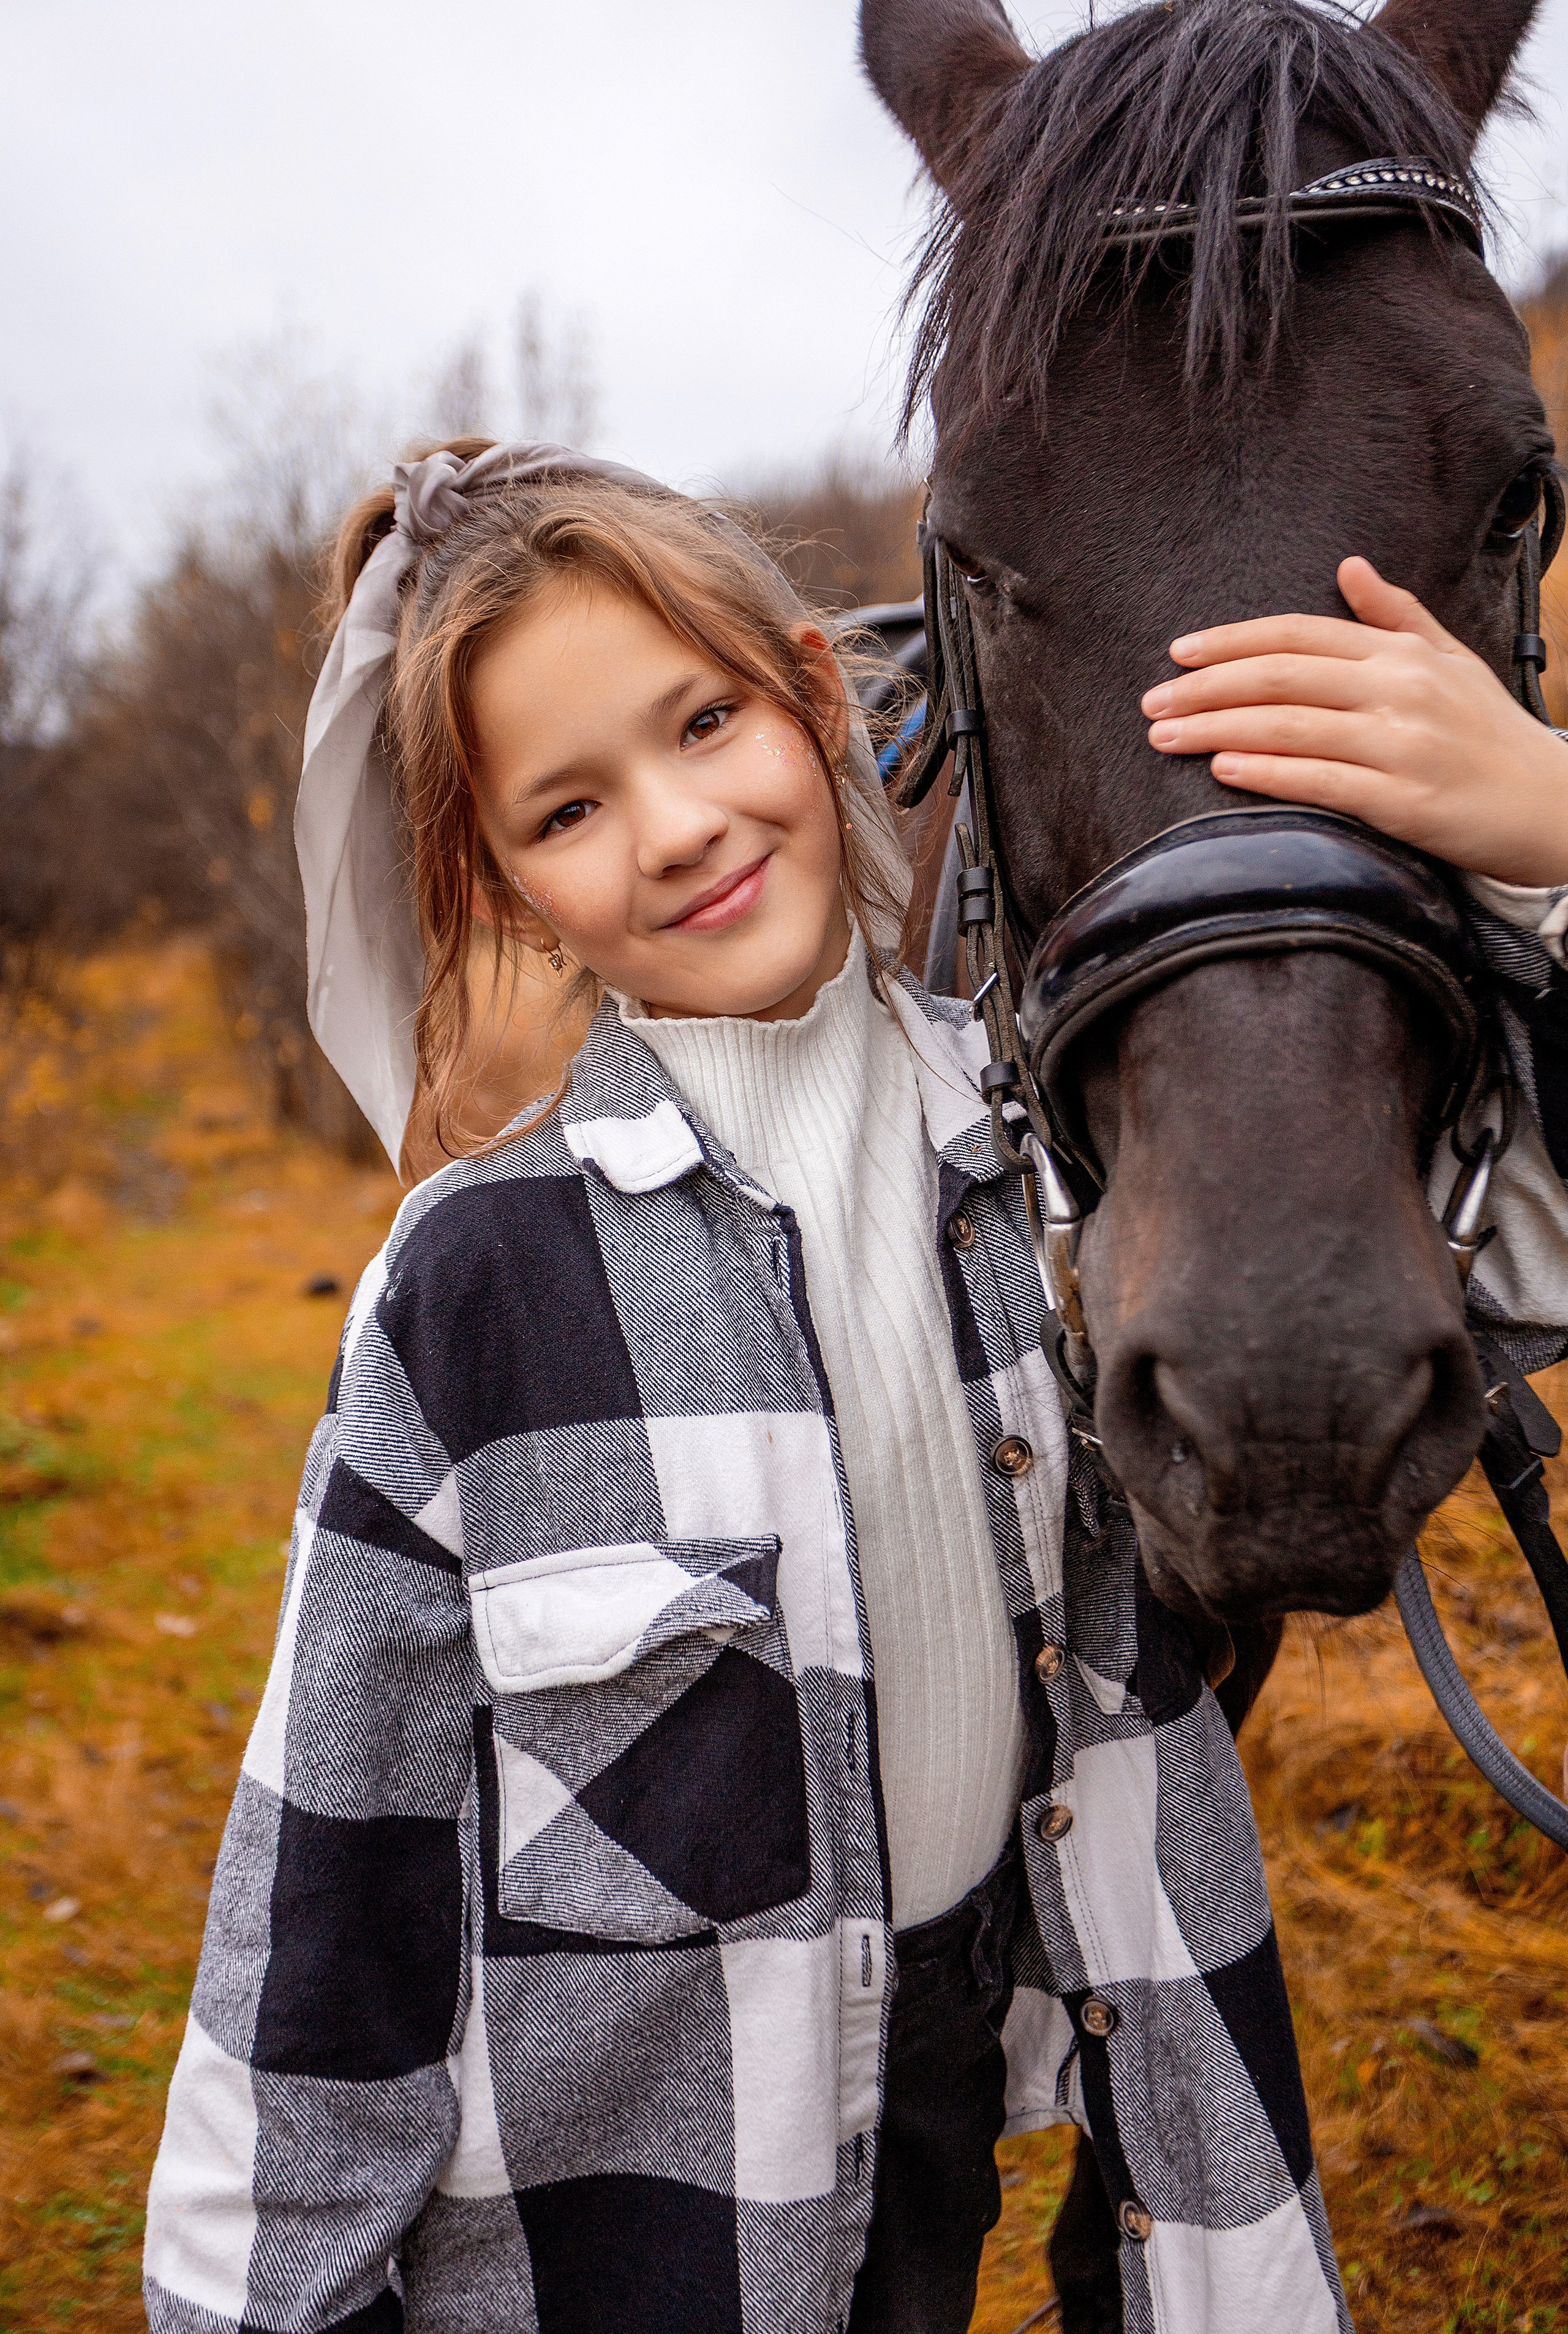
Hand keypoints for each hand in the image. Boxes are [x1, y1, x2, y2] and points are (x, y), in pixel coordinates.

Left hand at [1140, 557, 1567, 886]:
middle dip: (1207, 687)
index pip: (1298, 634)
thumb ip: (1395, 616)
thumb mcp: (1451, 660)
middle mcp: (1399, 690)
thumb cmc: (1490, 735)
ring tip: (1165, 737)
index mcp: (1401, 654)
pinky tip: (1223, 767)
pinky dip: (1269, 771)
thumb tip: (1349, 567)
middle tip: (1152, 703)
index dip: (1232, 641)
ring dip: (1217, 728)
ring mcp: (1402, 745)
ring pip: (1291, 726)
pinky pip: (1322, 781)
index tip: (1179, 654)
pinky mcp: (1405, 802)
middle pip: (1282, 675)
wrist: (1552, 805)